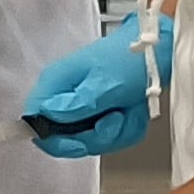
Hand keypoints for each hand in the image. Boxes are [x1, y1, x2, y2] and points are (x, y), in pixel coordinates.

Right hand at [26, 15, 171, 155]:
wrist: (159, 51)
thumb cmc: (132, 59)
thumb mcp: (106, 84)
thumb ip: (76, 104)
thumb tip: (46, 115)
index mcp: (56, 83)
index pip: (34, 120)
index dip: (52, 139)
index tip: (78, 143)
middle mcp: (65, 96)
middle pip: (65, 137)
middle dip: (96, 136)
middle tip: (115, 118)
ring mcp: (83, 106)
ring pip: (91, 140)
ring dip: (117, 132)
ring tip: (129, 110)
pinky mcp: (100, 113)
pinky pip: (109, 136)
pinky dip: (127, 128)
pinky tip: (134, 112)